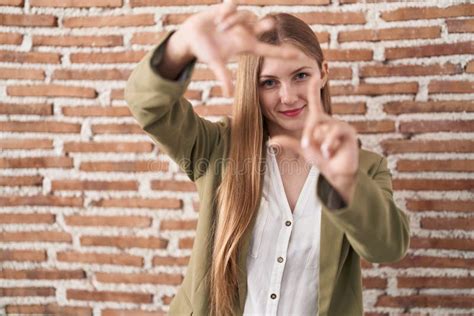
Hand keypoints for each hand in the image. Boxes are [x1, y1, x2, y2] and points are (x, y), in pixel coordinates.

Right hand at [175, 1, 303, 96]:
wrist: (190, 36)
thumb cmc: (203, 51)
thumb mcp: (214, 64)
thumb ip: (223, 77)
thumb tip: (228, 95)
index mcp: (245, 46)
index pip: (268, 50)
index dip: (283, 53)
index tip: (299, 55)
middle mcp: (245, 32)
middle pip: (263, 27)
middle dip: (266, 25)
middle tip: (270, 23)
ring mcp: (239, 20)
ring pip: (245, 16)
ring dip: (232, 21)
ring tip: (220, 27)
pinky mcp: (229, 9)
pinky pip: (234, 6)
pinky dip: (227, 12)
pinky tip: (218, 18)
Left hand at [269, 76, 359, 204]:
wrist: (335, 173)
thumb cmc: (321, 159)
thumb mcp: (303, 149)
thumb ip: (288, 143)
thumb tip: (270, 141)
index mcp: (319, 122)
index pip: (315, 101)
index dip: (314, 88)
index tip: (314, 73)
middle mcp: (330, 120)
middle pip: (314, 119)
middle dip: (309, 134)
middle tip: (307, 146)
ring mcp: (341, 125)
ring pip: (324, 127)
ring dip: (320, 142)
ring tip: (323, 152)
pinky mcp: (349, 132)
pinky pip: (334, 132)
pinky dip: (328, 144)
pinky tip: (329, 153)